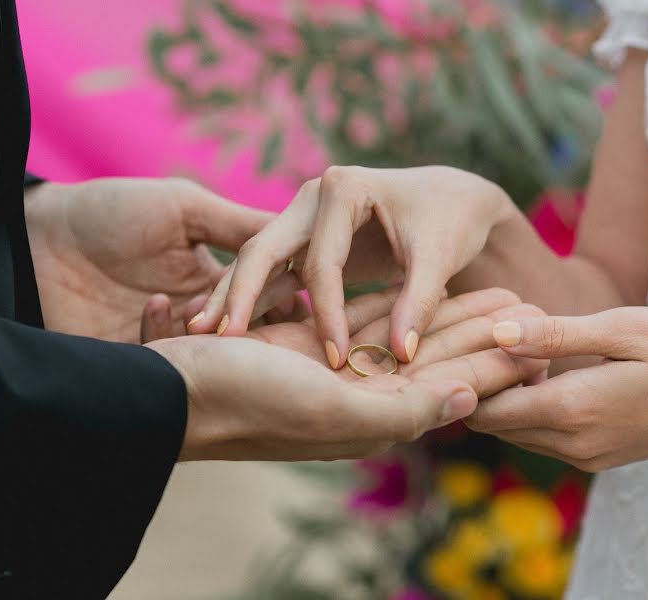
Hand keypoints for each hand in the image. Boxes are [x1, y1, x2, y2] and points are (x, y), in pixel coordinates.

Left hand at [26, 177, 293, 342]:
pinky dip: (166, 336)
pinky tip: (156, 305)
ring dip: (213, 336)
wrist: (37, 236)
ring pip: (209, 358)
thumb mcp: (185, 207)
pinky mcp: (133, 363)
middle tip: (259, 318)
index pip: (269, 301)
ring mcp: (166, 343)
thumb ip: (240, 225)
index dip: (286, 301)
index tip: (301, 296)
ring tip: (203, 311)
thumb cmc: (113, 211)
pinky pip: (164, 365)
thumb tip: (302, 239)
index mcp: (219, 281)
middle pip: (246, 337)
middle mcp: (199, 317)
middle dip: (256, 331)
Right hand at [148, 287, 547, 460]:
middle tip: (542, 314)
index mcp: (371, 416)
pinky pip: (365, 316)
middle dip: (488, 336)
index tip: (548, 342)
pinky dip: (399, 302)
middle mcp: (357, 395)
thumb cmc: (244, 404)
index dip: (500, 365)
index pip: (452, 386)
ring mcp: (332, 365)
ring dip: (454, 315)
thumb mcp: (329, 411)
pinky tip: (427, 290)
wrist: (164, 391)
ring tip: (504, 295)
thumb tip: (472, 400)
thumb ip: (405, 408)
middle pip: (440, 357)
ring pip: (409, 333)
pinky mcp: (305, 337)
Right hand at [188, 166, 518, 367]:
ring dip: (230, 298)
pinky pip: (270, 274)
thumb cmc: (450, 222)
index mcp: (343, 190)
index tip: (334, 361)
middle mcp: (312, 199)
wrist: (451, 200)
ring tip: (196, 335)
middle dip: (238, 293)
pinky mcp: (302, 242)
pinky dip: (251, 301)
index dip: (327, 314)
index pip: (322, 262)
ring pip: (257, 262)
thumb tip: (400, 354)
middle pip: (264, 250)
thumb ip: (419, 302)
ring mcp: (302, 219)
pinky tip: (225, 333)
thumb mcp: (440, 257)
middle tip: (212, 337)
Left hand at [465, 307, 647, 471]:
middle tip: (497, 335)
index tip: (478, 333)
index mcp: (571, 411)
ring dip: (511, 395)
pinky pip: (546, 436)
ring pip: (518, 431)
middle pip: (494, 423)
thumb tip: (496, 333)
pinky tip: (552, 369)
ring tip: (527, 347)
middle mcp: (572, 445)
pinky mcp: (601, 456)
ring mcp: (588, 456)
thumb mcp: (623, 329)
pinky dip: (536, 406)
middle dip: (484, 385)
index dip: (470, 374)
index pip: (484, 408)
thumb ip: (555, 337)